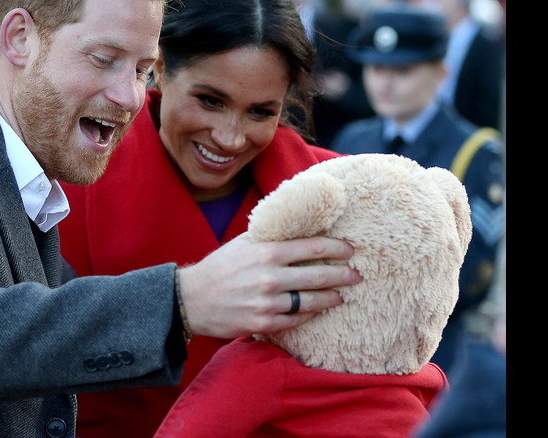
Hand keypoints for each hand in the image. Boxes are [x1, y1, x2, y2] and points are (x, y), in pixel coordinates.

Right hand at [177, 232, 359, 338]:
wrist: (192, 299)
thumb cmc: (220, 267)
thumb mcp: (243, 242)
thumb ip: (271, 235)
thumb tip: (300, 223)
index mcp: (266, 251)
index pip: (312, 247)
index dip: (336, 248)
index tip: (349, 249)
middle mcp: (269, 277)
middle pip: (318, 276)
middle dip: (342, 275)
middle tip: (356, 274)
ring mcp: (267, 302)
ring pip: (311, 301)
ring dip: (331, 297)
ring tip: (341, 295)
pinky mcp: (263, 324)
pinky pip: (296, 319)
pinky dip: (310, 314)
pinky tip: (317, 309)